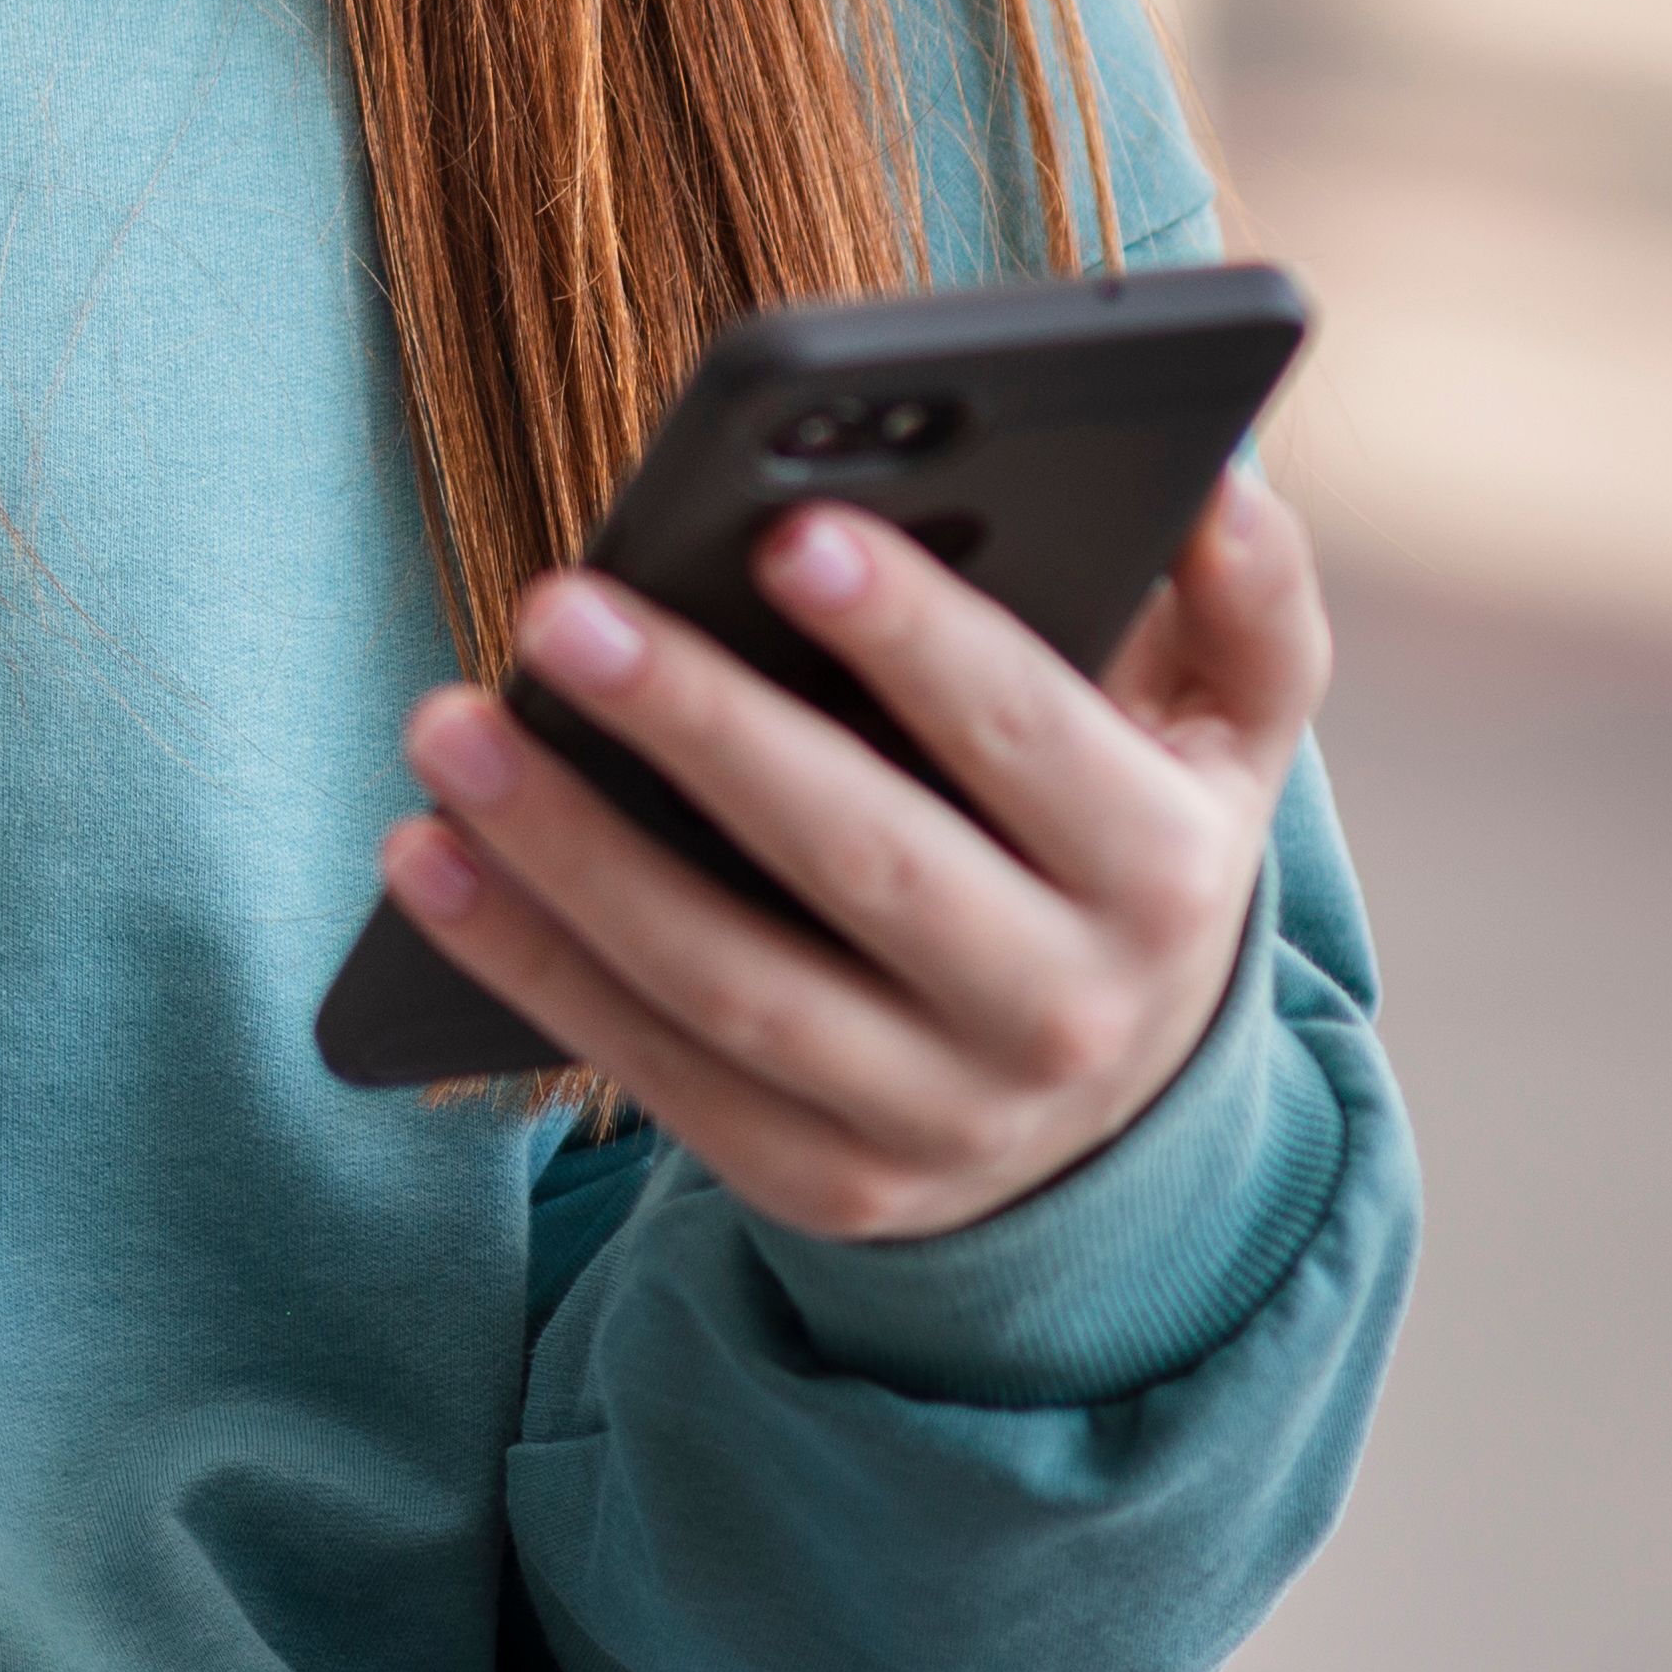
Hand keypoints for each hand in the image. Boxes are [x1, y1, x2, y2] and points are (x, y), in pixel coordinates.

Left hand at [377, 462, 1329, 1245]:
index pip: (1031, 740)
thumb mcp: (1228, 734)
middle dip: (704, 728)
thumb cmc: (1129, 832)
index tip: (788, 528)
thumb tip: (1217, 484)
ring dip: (571, 853)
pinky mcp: (827, 1186)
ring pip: (732, 982)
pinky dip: (531, 965)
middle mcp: (1066, 1015)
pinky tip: (427, 857)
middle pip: (862, 862)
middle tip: (558, 606)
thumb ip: (1244, 605)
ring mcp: (941, 1121)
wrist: (1122, 1104)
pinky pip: (656, 1071)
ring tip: (448, 721)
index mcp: (1167, 875)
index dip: (916, 639)